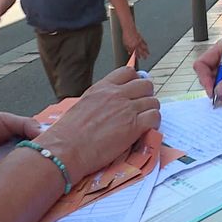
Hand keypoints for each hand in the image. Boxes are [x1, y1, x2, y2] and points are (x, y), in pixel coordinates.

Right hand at [34, 67, 160, 183]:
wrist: (66, 149)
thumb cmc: (68, 133)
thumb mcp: (83, 104)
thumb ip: (101, 100)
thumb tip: (111, 105)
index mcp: (102, 88)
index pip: (128, 72)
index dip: (135, 81)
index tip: (134, 91)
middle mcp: (116, 94)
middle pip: (146, 85)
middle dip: (146, 96)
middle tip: (141, 108)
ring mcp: (127, 109)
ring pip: (153, 101)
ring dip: (151, 111)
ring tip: (143, 121)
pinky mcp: (134, 126)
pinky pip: (155, 117)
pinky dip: (154, 123)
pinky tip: (146, 130)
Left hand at [123, 27, 148, 58]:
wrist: (129, 29)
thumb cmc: (126, 36)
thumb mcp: (125, 43)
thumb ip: (127, 49)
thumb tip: (129, 53)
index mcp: (132, 47)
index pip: (135, 53)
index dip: (137, 56)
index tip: (139, 58)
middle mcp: (136, 45)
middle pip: (141, 51)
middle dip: (143, 55)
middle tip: (145, 58)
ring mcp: (139, 41)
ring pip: (144, 47)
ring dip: (146, 51)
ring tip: (148, 54)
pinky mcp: (140, 38)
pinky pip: (144, 42)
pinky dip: (145, 45)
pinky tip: (147, 46)